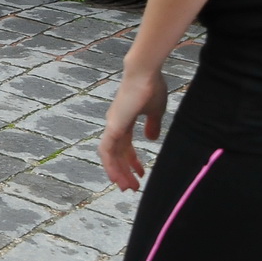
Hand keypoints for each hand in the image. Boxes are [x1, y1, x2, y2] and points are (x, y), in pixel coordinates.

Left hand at [100, 64, 167, 190]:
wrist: (145, 73)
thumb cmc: (150, 87)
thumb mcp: (155, 110)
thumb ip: (152, 125)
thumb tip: (151, 139)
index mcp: (124, 120)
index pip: (124, 146)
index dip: (131, 161)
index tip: (141, 174)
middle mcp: (115, 123)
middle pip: (116, 154)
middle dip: (124, 171)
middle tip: (132, 188)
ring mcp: (112, 124)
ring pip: (109, 155)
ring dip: (117, 173)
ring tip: (127, 188)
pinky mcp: (113, 126)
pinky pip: (107, 150)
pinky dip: (110, 164)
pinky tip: (117, 176)